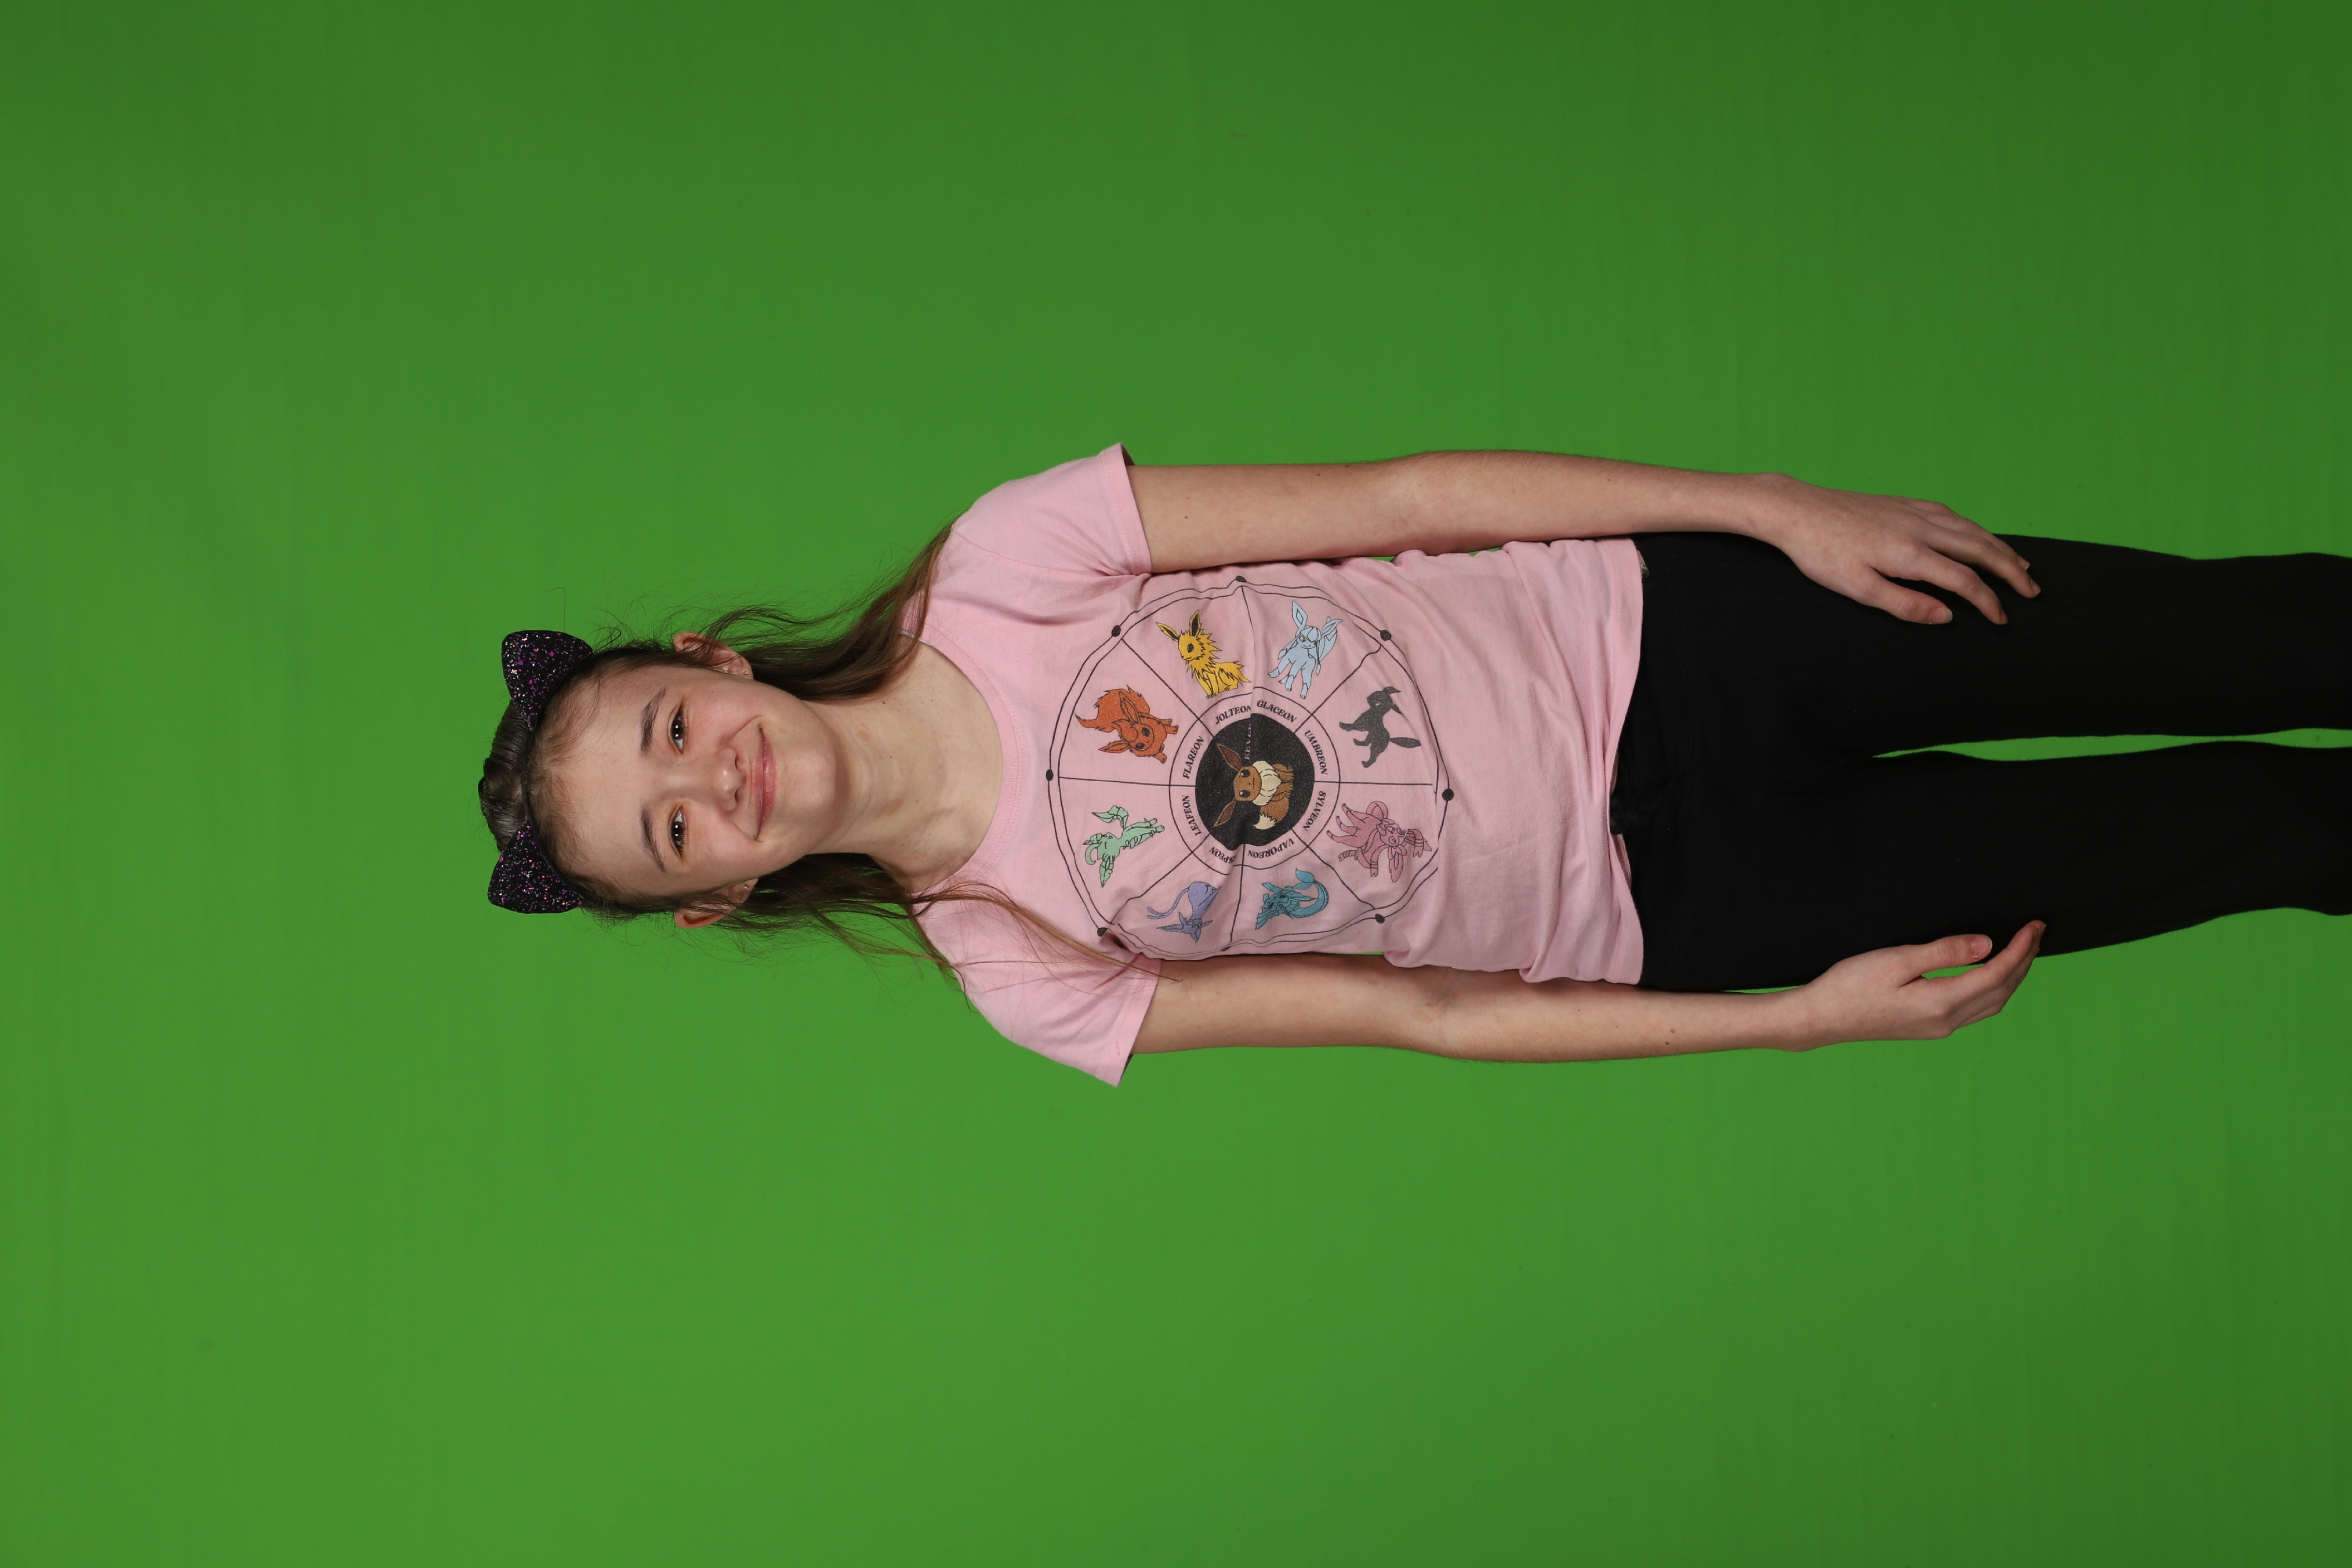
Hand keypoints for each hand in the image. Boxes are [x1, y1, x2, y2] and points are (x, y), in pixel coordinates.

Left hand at [1740, 473, 2040, 624]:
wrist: (1797, 510)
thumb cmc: (1821, 554)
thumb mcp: (1857, 588)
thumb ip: (1904, 604)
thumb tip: (1946, 616)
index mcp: (1909, 554)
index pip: (1964, 581)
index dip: (1988, 602)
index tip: (2003, 619)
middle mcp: (1919, 528)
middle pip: (1979, 549)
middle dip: (2010, 571)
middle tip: (2032, 590)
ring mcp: (1913, 511)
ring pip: (1970, 528)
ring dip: (1998, 547)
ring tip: (2018, 564)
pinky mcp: (1903, 503)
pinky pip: (1951, 514)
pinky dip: (1974, 527)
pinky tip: (1977, 534)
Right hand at [1781, 922, 2044, 1048]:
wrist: (1821, 1018)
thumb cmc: (1850, 985)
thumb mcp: (1896, 960)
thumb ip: (1944, 952)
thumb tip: (1987, 945)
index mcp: (1942, 1002)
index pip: (1996, 973)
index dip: (2020, 948)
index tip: (2033, 925)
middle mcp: (1947, 1021)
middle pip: (2002, 990)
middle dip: (2024, 960)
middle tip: (2036, 931)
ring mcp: (1939, 1027)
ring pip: (1993, 1003)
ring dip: (2012, 976)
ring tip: (2022, 950)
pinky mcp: (1929, 1027)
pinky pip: (1976, 1008)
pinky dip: (1994, 988)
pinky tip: (1990, 974)